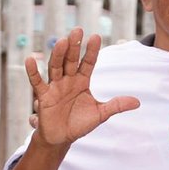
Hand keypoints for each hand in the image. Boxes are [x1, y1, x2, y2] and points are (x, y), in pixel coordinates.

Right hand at [27, 27, 138, 147]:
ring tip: (61, 41)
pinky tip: (31, 59)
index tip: (95, 36)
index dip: (91, 51)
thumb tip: (137, 102)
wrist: (62, 138)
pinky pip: (37, 82)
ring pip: (56, 67)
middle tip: (78, 31)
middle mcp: (68, 80)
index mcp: (82, 81)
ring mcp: (55, 86)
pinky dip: (33, 71)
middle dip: (74, 46)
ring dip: (58, 54)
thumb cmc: (80, 123)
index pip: (88, 63)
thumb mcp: (100, 114)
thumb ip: (116, 105)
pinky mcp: (43, 96)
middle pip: (70, 60)